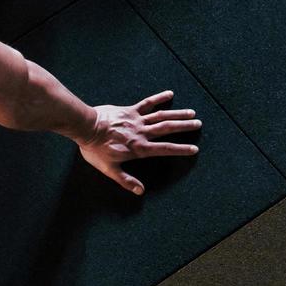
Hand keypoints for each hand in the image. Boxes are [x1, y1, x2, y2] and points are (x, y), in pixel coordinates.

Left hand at [78, 90, 200, 195]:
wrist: (85, 126)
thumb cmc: (95, 149)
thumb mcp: (109, 169)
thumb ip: (125, 180)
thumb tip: (140, 191)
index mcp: (140, 148)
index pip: (166, 149)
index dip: (181, 149)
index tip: (194, 149)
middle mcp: (142, 133)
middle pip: (168, 128)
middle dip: (184, 127)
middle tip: (199, 124)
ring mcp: (136, 120)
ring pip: (161, 115)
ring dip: (177, 114)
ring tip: (191, 113)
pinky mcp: (129, 110)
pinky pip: (146, 103)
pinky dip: (158, 98)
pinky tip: (169, 94)